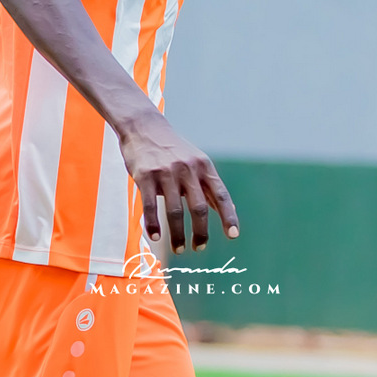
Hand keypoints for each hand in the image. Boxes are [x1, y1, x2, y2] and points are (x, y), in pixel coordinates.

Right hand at [117, 109, 237, 253]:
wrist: (143, 127)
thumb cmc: (173, 150)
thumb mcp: (197, 162)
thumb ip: (209, 186)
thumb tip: (228, 210)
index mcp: (204, 167)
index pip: (220, 195)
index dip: (228, 216)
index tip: (232, 235)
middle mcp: (187, 169)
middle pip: (199, 208)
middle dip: (201, 232)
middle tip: (199, 248)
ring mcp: (165, 172)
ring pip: (174, 211)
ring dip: (178, 235)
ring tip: (179, 249)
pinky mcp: (145, 176)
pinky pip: (150, 206)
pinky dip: (153, 225)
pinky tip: (156, 237)